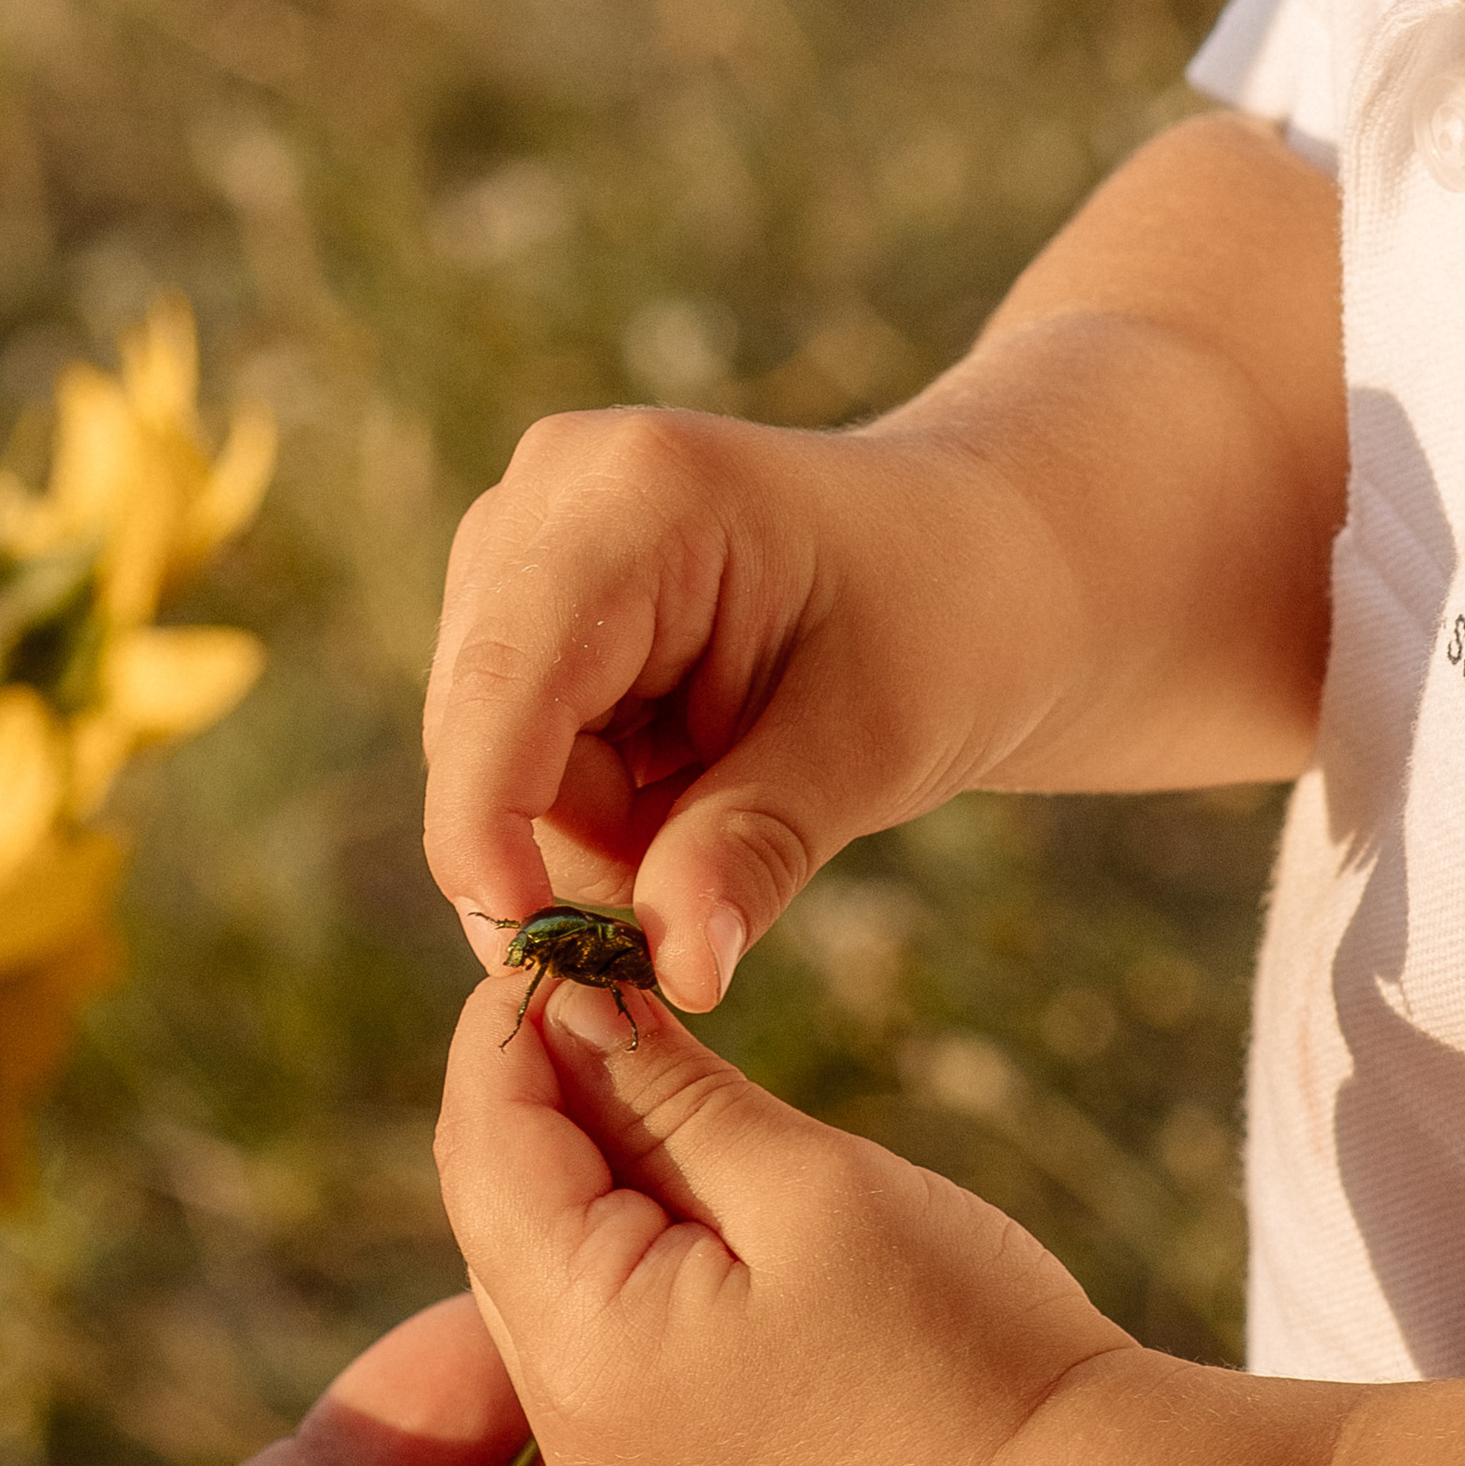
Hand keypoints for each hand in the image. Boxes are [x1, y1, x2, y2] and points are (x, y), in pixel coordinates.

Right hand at [423, 405, 974, 1013]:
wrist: (979, 563)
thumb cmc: (948, 624)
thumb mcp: (876, 747)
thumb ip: (756, 849)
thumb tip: (675, 971)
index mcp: (636, 494)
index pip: (504, 680)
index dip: (485, 824)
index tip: (526, 952)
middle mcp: (548, 496)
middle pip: (487, 737)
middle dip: (587, 842)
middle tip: (734, 866)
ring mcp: (522, 546)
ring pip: (494, 766)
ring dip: (604, 830)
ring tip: (737, 788)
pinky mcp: (520, 603)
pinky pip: (514, 763)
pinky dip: (604, 808)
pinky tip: (695, 768)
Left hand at [436, 968, 1173, 1465]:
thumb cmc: (962, 1346)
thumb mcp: (809, 1184)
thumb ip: (667, 1092)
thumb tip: (568, 1002)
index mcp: (584, 1344)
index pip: (486, 1141)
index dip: (509, 1023)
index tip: (562, 931)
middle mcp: (564, 1416)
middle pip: (493, 1203)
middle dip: (534, 1083)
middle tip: (612, 974)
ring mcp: (610, 1452)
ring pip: (537, 1257)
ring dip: (578, 1153)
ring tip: (664, 1059)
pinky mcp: (664, 1462)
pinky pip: (594, 1317)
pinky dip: (618, 1227)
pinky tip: (690, 1166)